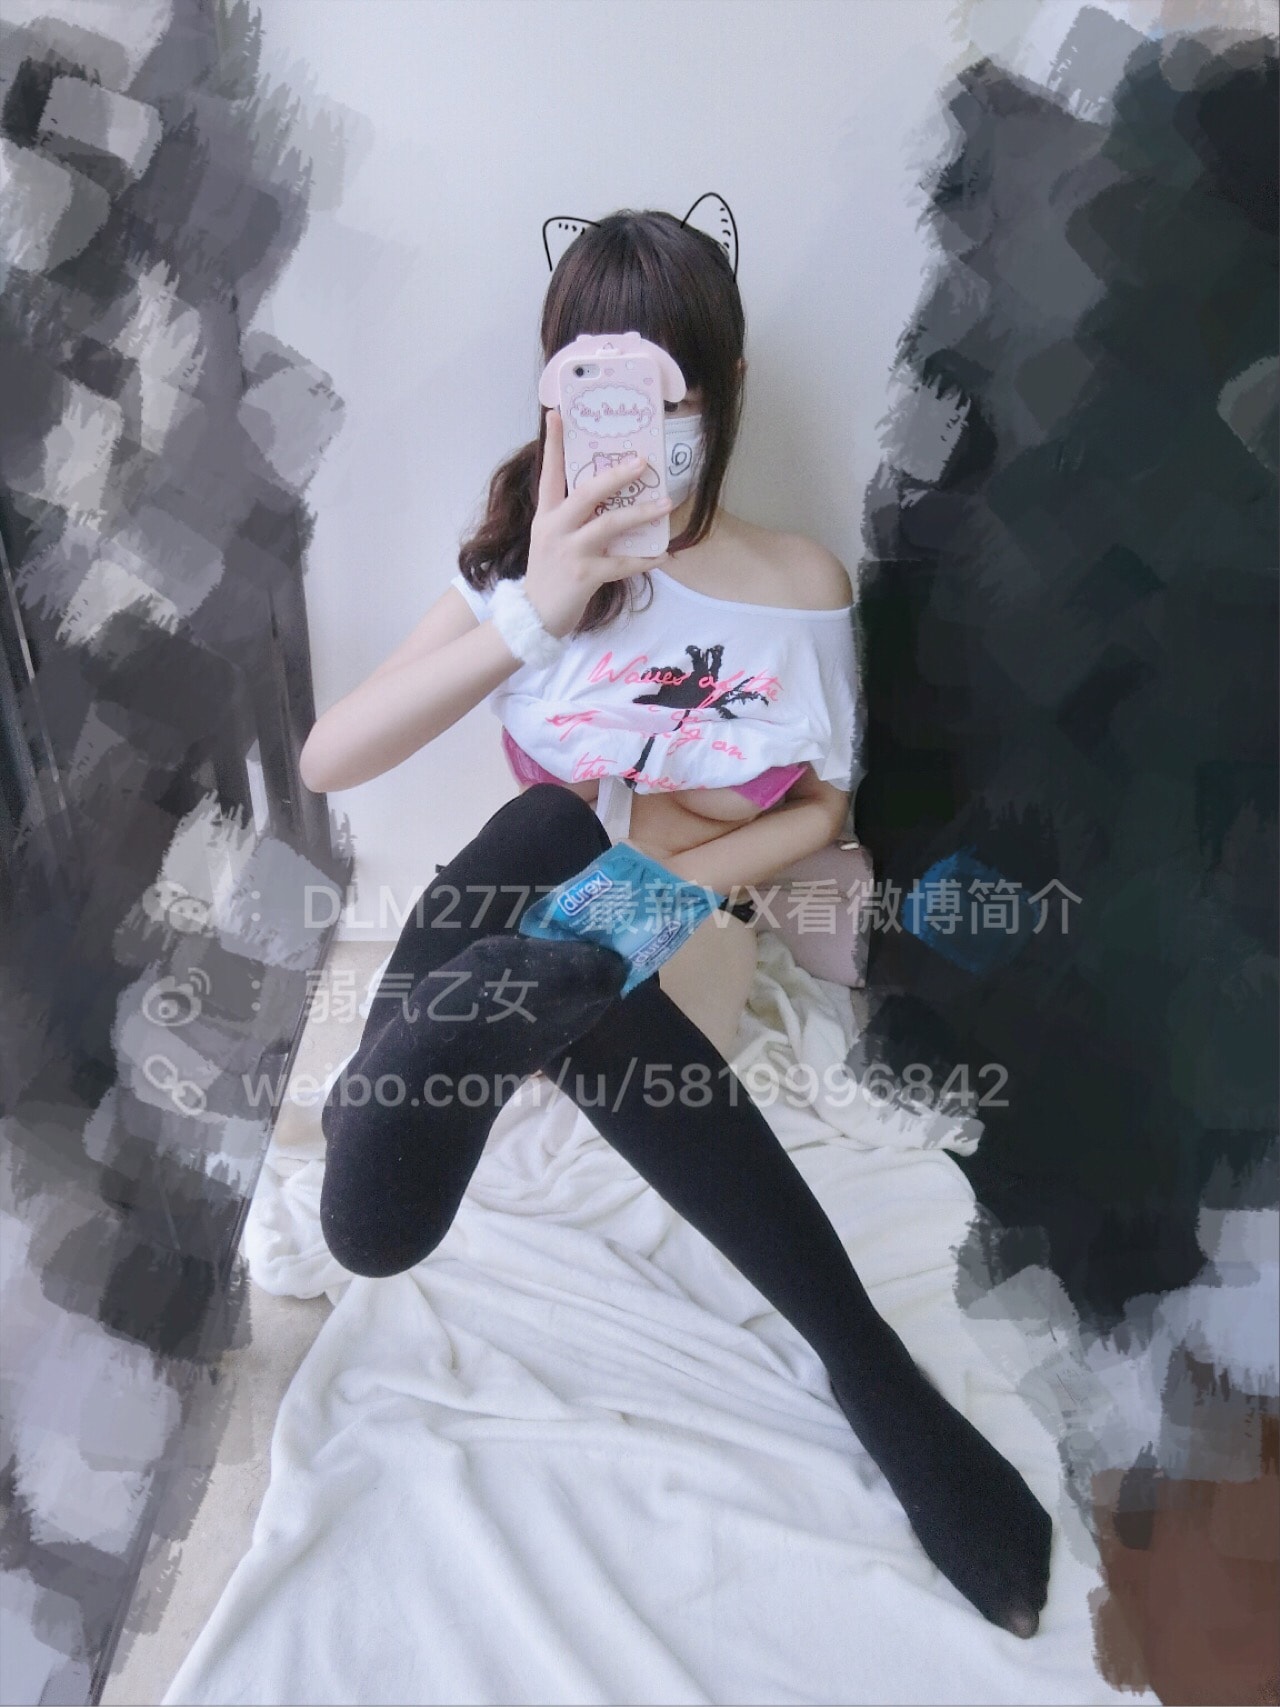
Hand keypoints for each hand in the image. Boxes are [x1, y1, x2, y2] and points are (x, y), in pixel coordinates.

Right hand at [522, 408, 672, 637]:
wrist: (533, 617)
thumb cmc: (548, 574)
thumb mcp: (549, 538)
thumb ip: (570, 517)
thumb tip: (607, 497)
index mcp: (546, 515)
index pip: (548, 472)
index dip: (553, 443)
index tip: (558, 414)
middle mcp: (555, 528)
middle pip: (587, 492)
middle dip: (616, 475)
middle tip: (642, 461)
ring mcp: (570, 552)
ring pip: (610, 524)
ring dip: (641, 513)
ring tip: (665, 504)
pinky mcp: (584, 576)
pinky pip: (623, 564)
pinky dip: (645, 560)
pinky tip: (663, 555)